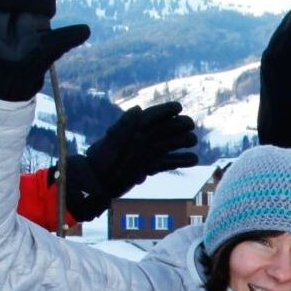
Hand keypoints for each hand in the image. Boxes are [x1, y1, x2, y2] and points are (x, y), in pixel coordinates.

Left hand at [63, 101, 197, 218]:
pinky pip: (168, 162)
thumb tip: (138, 109)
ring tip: (192, 141)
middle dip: (178, 126)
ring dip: (182, 142)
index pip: (152, 116)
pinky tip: (193, 160)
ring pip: (170, 145)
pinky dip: (180, 161)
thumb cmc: (102, 160)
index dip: (165, 110)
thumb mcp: (112, 141)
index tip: (178, 107)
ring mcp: (147, 153)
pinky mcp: (150, 167)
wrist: (97, 183)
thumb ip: (124, 125)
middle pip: (165, 129)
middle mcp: (142, 139)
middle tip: (190, 125)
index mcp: (133, 129)